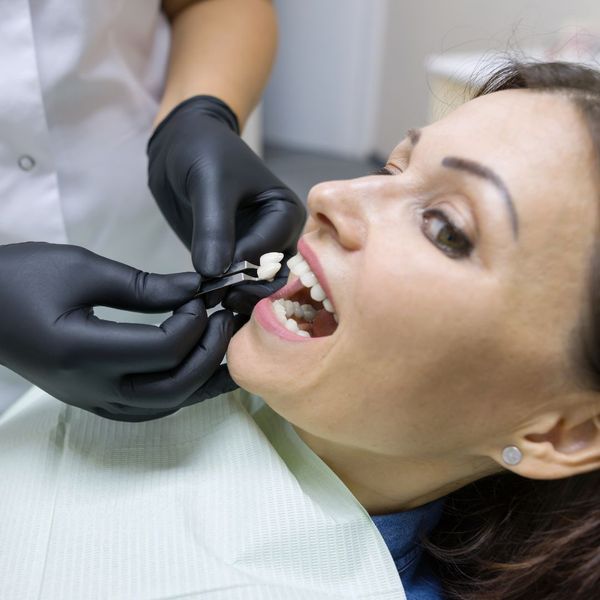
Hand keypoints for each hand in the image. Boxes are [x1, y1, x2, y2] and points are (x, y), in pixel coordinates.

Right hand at [0, 243, 236, 420]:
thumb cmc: (20, 278)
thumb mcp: (82, 269)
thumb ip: (144, 285)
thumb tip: (195, 289)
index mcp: (83, 351)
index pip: (163, 350)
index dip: (194, 322)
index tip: (202, 295)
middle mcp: (90, 387)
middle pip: (172, 387)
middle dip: (210, 353)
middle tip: (225, 319)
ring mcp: (90, 399)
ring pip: (164, 406)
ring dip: (202, 379)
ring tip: (224, 347)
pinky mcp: (91, 399)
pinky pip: (146, 409)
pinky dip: (179, 391)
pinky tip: (194, 369)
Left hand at [147, 95, 305, 308]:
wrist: (179, 146)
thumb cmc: (203, 151)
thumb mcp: (210, 183)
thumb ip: (214, 227)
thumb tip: (213, 273)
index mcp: (285, 214)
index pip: (271, 253)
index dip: (242, 268)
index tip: (212, 274)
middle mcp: (278, 238)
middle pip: (272, 280)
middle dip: (245, 291)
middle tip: (213, 294)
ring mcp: (256, 253)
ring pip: (256, 291)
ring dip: (235, 299)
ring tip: (206, 297)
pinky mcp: (233, 261)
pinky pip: (234, 288)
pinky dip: (222, 297)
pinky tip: (202, 299)